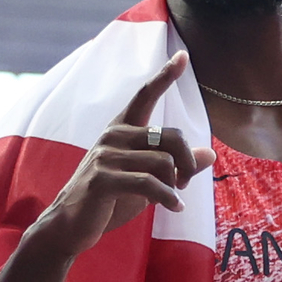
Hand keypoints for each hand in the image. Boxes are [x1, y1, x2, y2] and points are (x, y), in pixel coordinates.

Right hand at [31, 53, 210, 256]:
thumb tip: (210, 154)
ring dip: (176, 185)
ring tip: (174, 198)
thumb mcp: (148, 182)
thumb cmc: (110, 201)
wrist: (70, 225)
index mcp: (122, 129)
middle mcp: (113, 135)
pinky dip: (168, 198)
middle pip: (171, 137)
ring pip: (164, 162)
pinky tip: (174, 207)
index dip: (165, 76)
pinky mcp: (103, 179)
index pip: (145, 96)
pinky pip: (149, 183)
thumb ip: (176, 166)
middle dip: (188, 163)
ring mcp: (106, 156)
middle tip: (186, 183)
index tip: (183, 56)